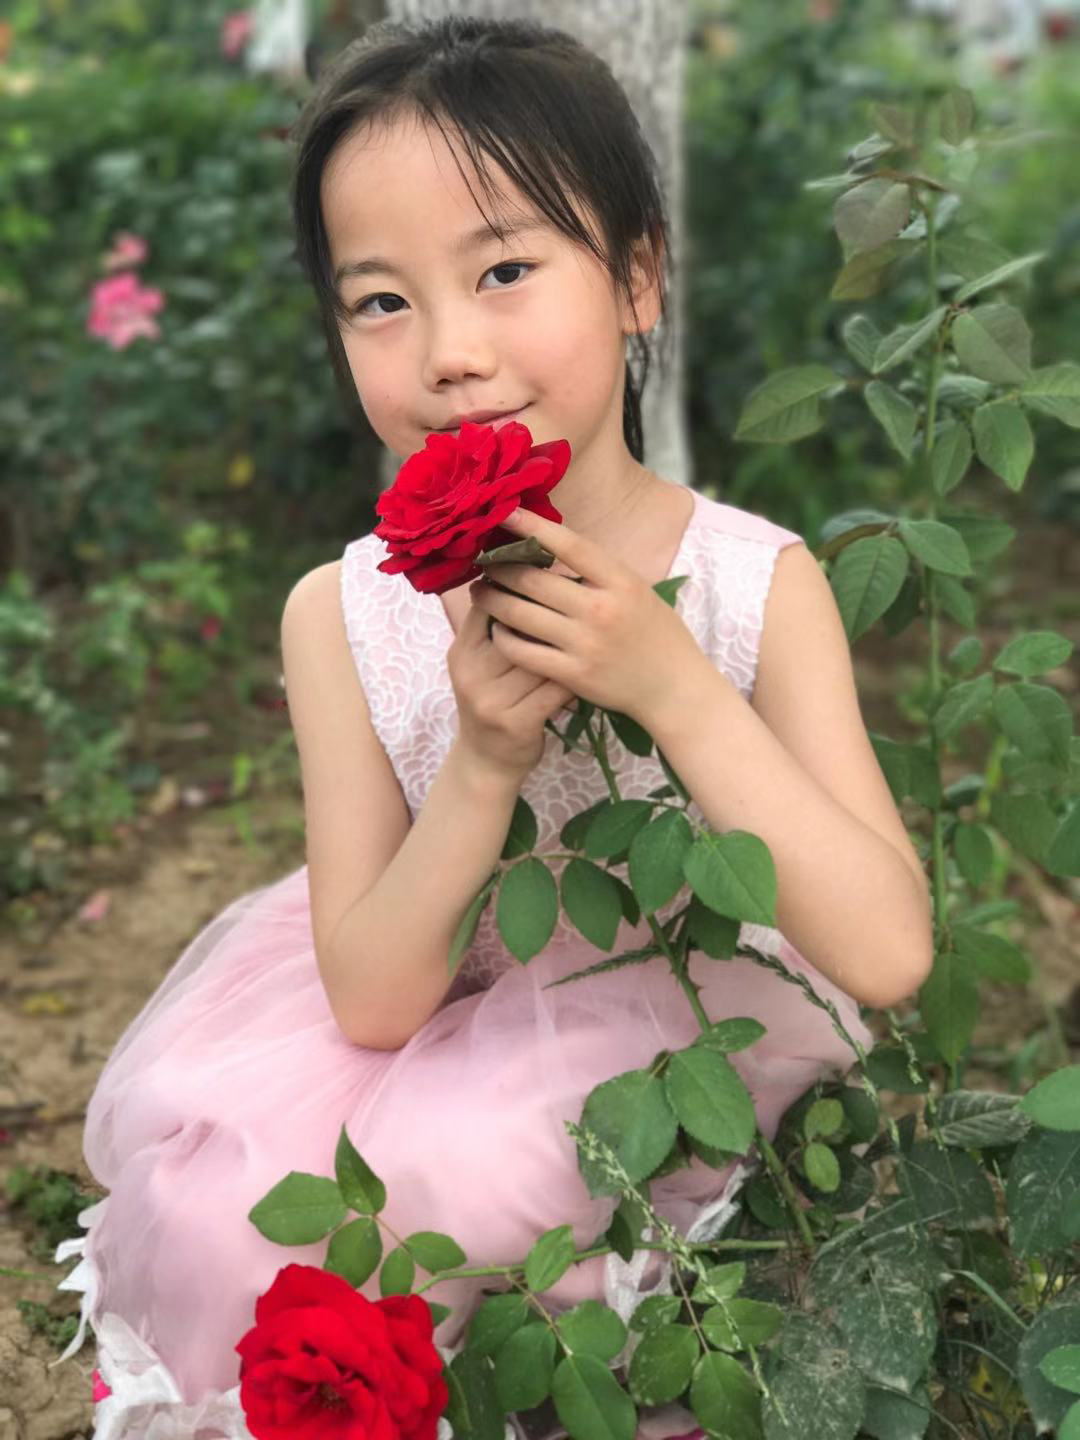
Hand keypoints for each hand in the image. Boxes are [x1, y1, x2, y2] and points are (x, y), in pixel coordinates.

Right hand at [446, 591, 577, 783]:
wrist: (487, 762)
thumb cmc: (495, 701)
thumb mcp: (480, 665)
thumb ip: (495, 628)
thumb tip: (525, 574)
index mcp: (462, 652)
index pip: (487, 605)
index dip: (517, 585)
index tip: (547, 569)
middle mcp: (471, 673)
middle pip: (516, 628)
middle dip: (551, 613)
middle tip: (582, 599)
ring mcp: (491, 700)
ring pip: (539, 657)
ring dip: (569, 642)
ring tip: (594, 627)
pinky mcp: (516, 722)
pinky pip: (553, 689)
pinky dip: (575, 675)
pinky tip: (592, 666)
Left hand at [469, 507, 709, 725]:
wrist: (674, 688)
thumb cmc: (656, 635)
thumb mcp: (637, 590)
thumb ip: (598, 572)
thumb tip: (552, 547)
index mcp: (620, 581)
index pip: (568, 544)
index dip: (532, 526)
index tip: (505, 513)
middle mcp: (601, 609)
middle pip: (533, 579)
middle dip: (499, 568)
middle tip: (482, 562)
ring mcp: (585, 643)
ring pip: (520, 614)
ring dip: (492, 600)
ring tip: (480, 592)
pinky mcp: (573, 675)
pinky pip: (523, 651)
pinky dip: (503, 637)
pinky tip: (496, 630)